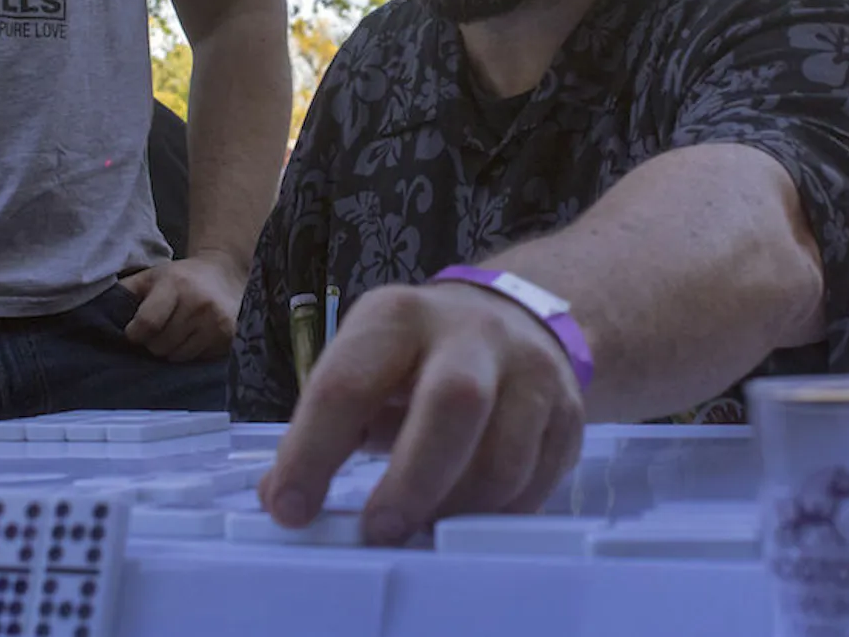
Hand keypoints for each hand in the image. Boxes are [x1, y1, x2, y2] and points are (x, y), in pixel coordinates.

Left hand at [120, 251, 245, 361]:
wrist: (224, 274)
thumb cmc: (180, 277)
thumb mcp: (151, 277)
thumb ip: (124, 292)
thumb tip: (94, 312)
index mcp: (176, 285)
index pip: (147, 324)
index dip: (134, 333)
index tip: (134, 331)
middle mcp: (199, 304)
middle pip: (160, 346)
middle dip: (152, 342)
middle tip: (158, 329)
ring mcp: (217, 322)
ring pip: (177, 358)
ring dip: (170, 350)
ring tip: (175, 332)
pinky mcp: (228, 338)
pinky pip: (196, 361)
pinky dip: (189, 353)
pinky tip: (192, 336)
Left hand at [258, 281, 584, 545]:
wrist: (513, 318)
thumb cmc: (418, 356)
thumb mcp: (366, 362)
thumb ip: (327, 424)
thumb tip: (281, 497)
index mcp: (396, 317)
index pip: (348, 382)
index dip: (313, 451)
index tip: (290, 508)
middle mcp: (467, 332)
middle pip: (451, 404)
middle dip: (411, 481)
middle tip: (380, 530)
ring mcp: (528, 369)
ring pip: (503, 454)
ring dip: (456, 508)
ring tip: (423, 531)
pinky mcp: (567, 410)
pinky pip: (536, 480)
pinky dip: (496, 515)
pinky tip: (465, 518)